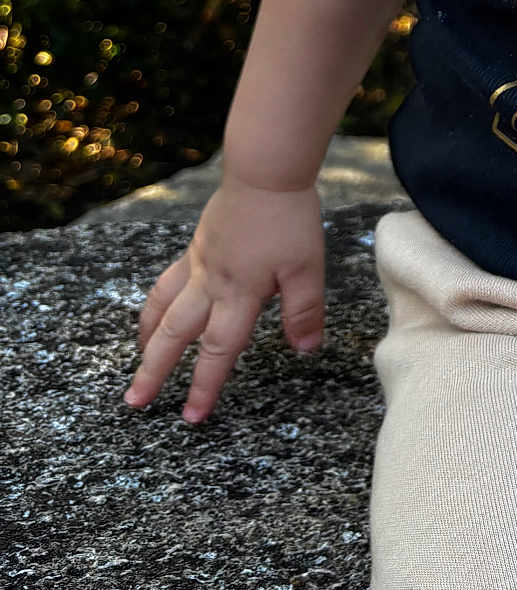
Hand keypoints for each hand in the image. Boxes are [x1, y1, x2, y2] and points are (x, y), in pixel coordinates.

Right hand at [123, 177, 325, 423]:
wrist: (265, 171)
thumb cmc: (289, 218)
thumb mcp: (307, 267)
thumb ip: (303, 311)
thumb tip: (304, 350)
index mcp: (239, 294)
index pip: (218, 351)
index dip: (204, 386)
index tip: (191, 417)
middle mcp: (211, 283)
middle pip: (174, 335)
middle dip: (154, 371)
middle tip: (135, 402)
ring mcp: (199, 262)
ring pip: (162, 306)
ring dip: (147, 337)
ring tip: (137, 359)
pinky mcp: (198, 245)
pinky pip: (168, 280)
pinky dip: (156, 302)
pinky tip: (156, 308)